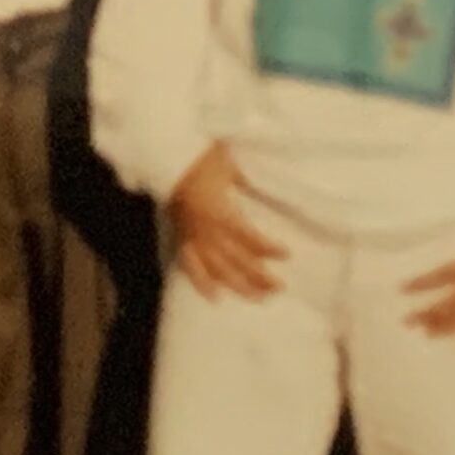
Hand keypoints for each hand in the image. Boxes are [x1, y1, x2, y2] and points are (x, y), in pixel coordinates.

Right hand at [169, 142, 285, 299]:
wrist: (168, 156)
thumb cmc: (203, 156)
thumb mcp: (232, 164)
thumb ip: (248, 180)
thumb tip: (273, 184)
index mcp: (218, 211)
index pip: (246, 236)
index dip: (266, 247)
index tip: (286, 254)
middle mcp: (206, 229)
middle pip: (234, 259)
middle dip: (257, 275)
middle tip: (278, 287)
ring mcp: (193, 236)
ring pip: (216, 268)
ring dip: (237, 284)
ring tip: (258, 298)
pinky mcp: (183, 238)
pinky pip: (190, 265)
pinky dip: (200, 282)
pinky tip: (214, 296)